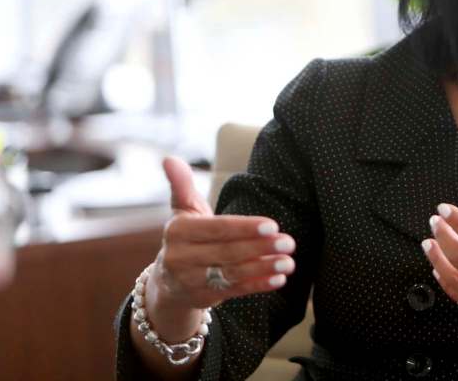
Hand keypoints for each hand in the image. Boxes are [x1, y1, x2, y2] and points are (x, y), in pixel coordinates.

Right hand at [149, 157, 296, 318]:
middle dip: (260, 247)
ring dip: (263, 268)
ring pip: (233, 274)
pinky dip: (258, 285)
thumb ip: (181, 185)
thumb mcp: (182, 210)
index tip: (272, 225)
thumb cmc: (186, 236)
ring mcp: (192, 281)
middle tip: (289, 242)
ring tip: (289, 262)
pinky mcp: (204, 298)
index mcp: (179, 232)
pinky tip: (279, 279)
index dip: (245, 228)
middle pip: (227, 252)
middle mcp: (181, 258)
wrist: (168, 281)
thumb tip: (169, 159)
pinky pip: (235, 291)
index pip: (217, 229)